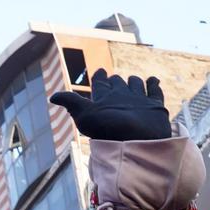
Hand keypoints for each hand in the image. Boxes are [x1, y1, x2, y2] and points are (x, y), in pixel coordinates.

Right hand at [50, 69, 170, 141]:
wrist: (137, 137)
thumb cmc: (107, 129)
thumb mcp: (83, 117)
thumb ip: (70, 103)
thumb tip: (53, 96)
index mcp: (104, 95)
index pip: (100, 81)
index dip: (99, 76)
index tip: (100, 72)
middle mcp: (122, 92)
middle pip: (118, 82)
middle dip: (114, 80)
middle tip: (113, 79)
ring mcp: (140, 98)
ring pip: (136, 84)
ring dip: (132, 81)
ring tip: (131, 81)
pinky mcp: (156, 105)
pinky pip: (155, 89)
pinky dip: (153, 83)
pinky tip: (153, 80)